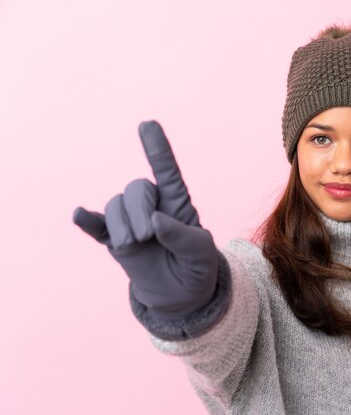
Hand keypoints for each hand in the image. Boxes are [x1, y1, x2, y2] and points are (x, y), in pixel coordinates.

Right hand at [73, 121, 218, 319]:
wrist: (180, 296)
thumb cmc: (197, 267)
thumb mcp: (202, 253)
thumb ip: (183, 236)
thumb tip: (155, 221)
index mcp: (177, 203)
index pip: (167, 171)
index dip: (157, 148)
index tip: (147, 124)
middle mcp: (152, 206)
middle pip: (136, 187)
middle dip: (139, 209)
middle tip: (149, 235)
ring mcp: (131, 222)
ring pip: (116, 205)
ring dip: (123, 226)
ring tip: (134, 246)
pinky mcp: (114, 240)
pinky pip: (98, 226)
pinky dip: (87, 220)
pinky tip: (79, 215)